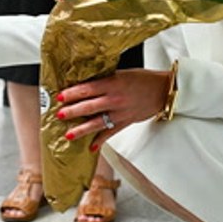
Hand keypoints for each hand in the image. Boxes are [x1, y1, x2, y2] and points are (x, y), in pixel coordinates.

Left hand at [54, 69, 172, 150]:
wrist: (162, 91)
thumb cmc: (141, 79)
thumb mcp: (121, 74)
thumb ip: (104, 80)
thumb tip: (83, 85)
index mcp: (113, 83)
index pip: (88, 88)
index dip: (72, 93)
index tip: (60, 97)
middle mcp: (115, 99)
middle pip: (89, 106)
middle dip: (72, 111)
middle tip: (59, 115)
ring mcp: (120, 113)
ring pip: (97, 123)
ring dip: (81, 129)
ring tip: (68, 134)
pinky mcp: (125, 122)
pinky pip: (110, 133)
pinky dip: (100, 141)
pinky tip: (91, 147)